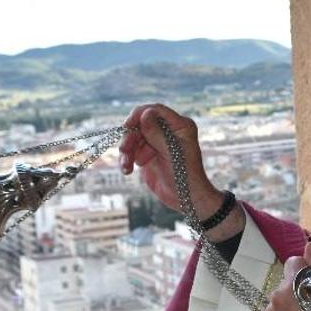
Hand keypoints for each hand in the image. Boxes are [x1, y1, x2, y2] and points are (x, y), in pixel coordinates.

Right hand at [119, 104, 237, 236]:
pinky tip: (127, 170)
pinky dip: (127, 160)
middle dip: (131, 137)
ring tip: (126, 165)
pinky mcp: (147, 156)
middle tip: (124, 149)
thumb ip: (157, 132)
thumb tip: (145, 113)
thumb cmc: (185, 175)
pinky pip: (131, 152)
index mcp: (179, 126)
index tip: (128, 125)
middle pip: (140, 124)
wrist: (185, 199)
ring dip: (127, 151)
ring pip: (133, 138)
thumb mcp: (171, 152)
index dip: (139, 114)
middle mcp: (167, 132)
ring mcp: (156, 143)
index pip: (155, 111)